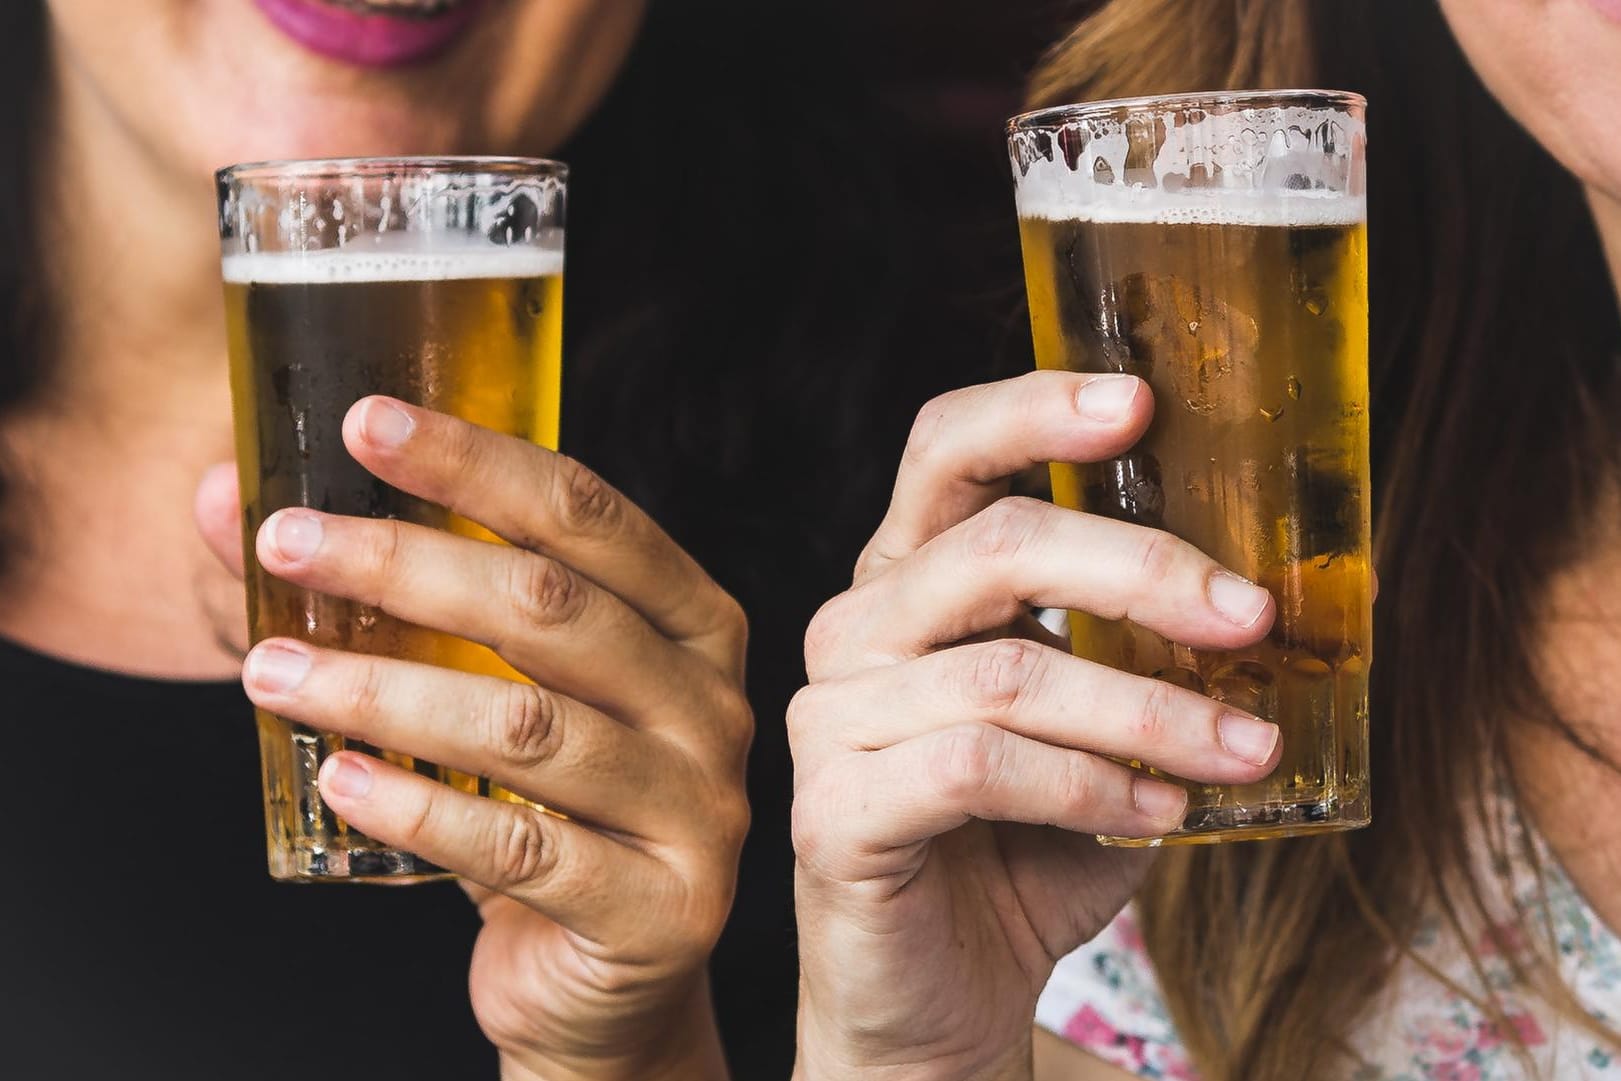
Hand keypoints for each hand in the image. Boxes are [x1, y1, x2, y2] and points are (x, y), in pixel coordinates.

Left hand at [196, 397, 749, 1080]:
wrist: (607, 974)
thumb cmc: (545, 806)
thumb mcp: (490, 688)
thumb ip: (388, 598)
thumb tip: (219, 503)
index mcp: (692, 622)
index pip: (589, 516)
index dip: (476, 462)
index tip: (364, 425)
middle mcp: (711, 703)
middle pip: (552, 608)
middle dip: (404, 563)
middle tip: (285, 543)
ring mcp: (697, 808)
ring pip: (528, 726)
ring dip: (383, 689)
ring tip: (271, 672)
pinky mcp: (659, 908)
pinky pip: (521, 851)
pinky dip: (417, 808)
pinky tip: (334, 778)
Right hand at [788, 372, 1279, 1080]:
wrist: (945, 997)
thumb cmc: (1026, 849)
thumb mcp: (1102, 728)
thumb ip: (1147, 655)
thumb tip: (1283, 599)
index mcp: (912, 580)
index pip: (946, 452)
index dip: (1032, 410)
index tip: (1140, 401)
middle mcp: (857, 629)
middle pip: (991, 546)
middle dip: (1140, 570)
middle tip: (1250, 616)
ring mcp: (833, 718)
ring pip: (1008, 671)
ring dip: (1150, 710)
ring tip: (1243, 749)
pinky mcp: (836, 810)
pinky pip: (980, 766)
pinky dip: (1091, 787)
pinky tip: (1159, 815)